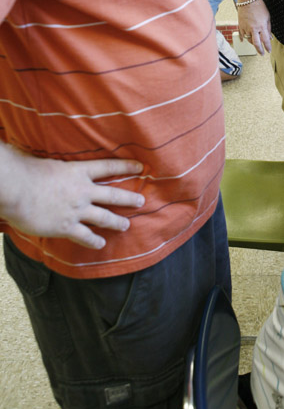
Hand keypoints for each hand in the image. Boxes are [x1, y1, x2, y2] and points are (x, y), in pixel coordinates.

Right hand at [1, 147, 144, 249]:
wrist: (17, 189)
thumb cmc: (27, 172)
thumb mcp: (49, 163)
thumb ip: (58, 168)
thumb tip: (54, 166)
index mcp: (78, 171)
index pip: (108, 167)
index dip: (125, 167)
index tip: (140, 167)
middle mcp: (82, 190)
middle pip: (112, 194)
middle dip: (128, 198)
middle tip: (141, 201)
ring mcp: (76, 209)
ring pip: (103, 217)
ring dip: (117, 222)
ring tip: (126, 225)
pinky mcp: (66, 226)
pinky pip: (84, 236)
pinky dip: (94, 241)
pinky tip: (100, 244)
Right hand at [237, 0, 271, 54]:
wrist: (248, 0)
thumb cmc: (259, 7)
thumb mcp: (267, 17)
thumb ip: (268, 28)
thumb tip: (270, 37)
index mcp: (262, 26)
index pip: (265, 40)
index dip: (268, 47)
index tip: (269, 51)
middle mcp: (253, 29)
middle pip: (256, 44)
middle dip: (260, 50)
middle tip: (262, 54)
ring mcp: (246, 28)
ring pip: (249, 40)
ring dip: (253, 43)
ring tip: (256, 43)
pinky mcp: (240, 26)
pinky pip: (242, 35)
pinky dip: (243, 38)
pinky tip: (244, 41)